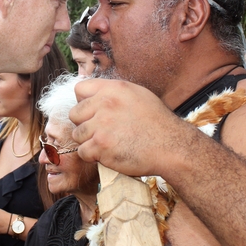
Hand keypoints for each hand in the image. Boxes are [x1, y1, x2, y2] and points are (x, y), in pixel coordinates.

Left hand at [69, 78, 187, 176]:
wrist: (171, 146)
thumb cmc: (157, 122)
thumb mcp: (137, 94)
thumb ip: (112, 93)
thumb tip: (91, 96)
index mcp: (113, 89)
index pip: (79, 90)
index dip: (84, 103)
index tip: (94, 113)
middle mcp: (105, 104)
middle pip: (74, 114)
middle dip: (85, 124)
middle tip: (102, 132)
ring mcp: (101, 125)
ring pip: (77, 134)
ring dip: (89, 141)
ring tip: (108, 143)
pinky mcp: (101, 146)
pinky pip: (83, 152)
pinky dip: (93, 156)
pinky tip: (108, 154)